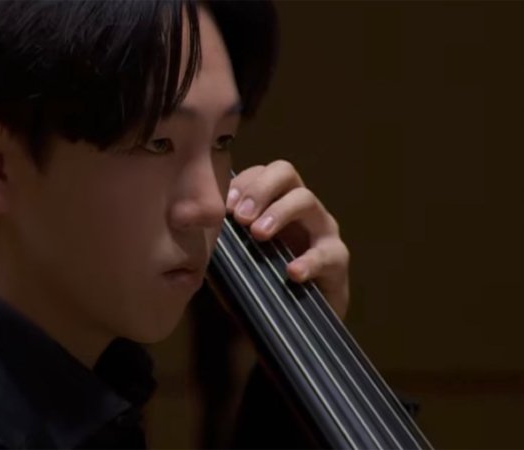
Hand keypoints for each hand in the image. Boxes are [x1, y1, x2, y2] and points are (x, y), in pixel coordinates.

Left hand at [226, 160, 349, 317]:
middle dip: (259, 190)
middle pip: (285, 172)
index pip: (260, 172)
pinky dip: (309, 260)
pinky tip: (292, 272)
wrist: (288, 326)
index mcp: (274, 201)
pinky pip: (328, 253)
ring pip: (307, 200)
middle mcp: (300, 208)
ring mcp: (321, 230)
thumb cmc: (256, 284)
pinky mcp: (337, 259)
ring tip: (258, 234)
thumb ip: (216, 240)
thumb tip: (186, 221)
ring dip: (279, 212)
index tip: (224, 206)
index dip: (242, 183)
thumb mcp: (232, 258)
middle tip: (240, 218)